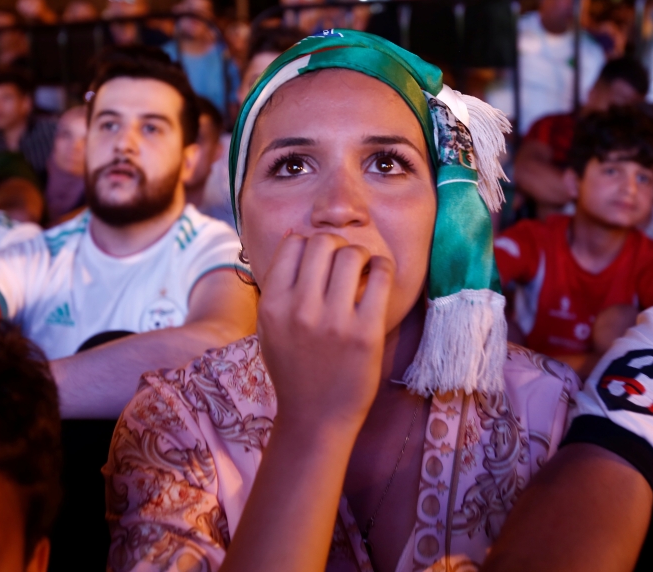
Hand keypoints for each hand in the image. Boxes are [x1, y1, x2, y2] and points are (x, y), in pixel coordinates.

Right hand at [256, 233, 394, 435]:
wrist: (315, 418)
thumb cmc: (294, 370)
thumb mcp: (269, 328)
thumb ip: (277, 285)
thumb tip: (295, 234)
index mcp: (273, 305)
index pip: (294, 244)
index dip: (311, 243)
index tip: (322, 259)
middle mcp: (300, 310)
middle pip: (323, 242)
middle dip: (337, 246)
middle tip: (345, 263)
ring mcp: (333, 322)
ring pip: (352, 254)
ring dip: (361, 255)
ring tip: (362, 271)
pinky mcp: (365, 333)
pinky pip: (380, 276)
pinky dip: (382, 268)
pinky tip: (378, 278)